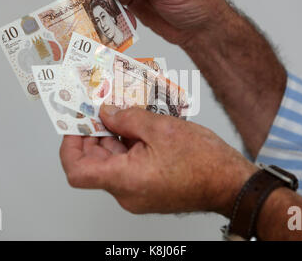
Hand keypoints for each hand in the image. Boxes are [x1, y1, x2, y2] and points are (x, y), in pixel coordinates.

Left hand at [60, 105, 256, 215]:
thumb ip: (127, 119)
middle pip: (94, 163)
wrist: (231, 184)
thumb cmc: (205, 163)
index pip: (77, 171)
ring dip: (112, 138)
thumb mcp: (162, 129)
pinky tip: (137, 126)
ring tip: (121, 112)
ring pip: (112, 164)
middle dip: (94, 134)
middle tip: (100, 108)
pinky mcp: (148, 189)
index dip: (70, 145)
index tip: (76, 124)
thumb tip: (107, 113)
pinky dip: (127, 147)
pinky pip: (127, 167)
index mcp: (126, 180)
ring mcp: (137, 193)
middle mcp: (127, 192)